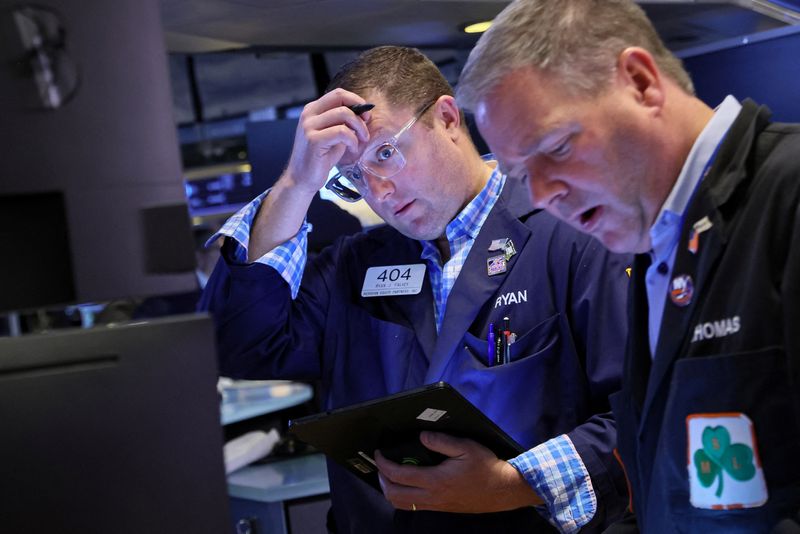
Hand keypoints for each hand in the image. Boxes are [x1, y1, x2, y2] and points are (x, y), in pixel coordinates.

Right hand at [284, 88, 371, 193]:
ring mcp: (309, 126)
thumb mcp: (334, 135)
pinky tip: (352, 149)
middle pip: (340, 98)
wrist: (302, 179)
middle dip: (359, 112)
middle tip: (365, 128)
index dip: (356, 101)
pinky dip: (352, 140)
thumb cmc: (320, 158)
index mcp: (312, 110)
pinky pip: (342, 132)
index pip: (338, 94)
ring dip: (359, 128)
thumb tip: (363, 113)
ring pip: (343, 114)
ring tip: (360, 141)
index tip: (366, 116)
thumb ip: (343, 122)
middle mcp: (309, 114)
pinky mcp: (314, 140)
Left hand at [375, 431, 543, 512]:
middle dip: (381, 479)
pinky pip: (413, 507)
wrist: (502, 490)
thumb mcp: (466, 447)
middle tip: (380, 464)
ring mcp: (436, 505)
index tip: (379, 453)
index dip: (384, 464)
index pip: (399, 475)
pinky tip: (406, 485)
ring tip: (389, 475)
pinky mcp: (441, 508)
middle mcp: (432, 496)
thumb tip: (421, 437)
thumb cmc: (486, 468)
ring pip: (402, 504)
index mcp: (436, 480)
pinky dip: (402, 497)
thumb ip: (441, 441)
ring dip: (390, 490)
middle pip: (394, 494)